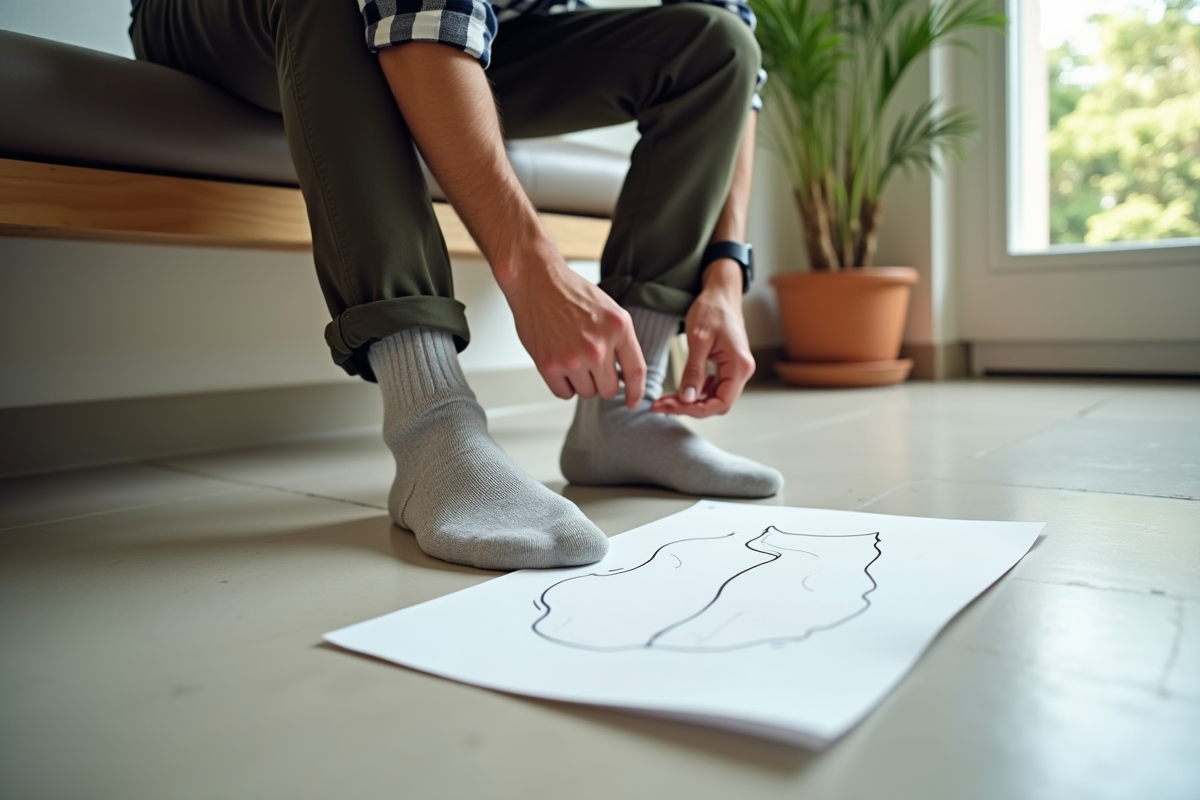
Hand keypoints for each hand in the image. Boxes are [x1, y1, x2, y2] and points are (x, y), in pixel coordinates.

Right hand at [498, 244, 646, 408]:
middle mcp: (598, 345)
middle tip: (590, 366)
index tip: (632, 402)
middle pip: (609, 390)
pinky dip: (562, 385)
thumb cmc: (570, 293)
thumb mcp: (609, 310)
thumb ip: (619, 341)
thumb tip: (625, 376)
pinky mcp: (550, 365)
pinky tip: (559, 364)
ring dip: (581, 382)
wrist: (536, 281)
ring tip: (571, 357)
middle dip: (602, 382)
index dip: (636, 392)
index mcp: (619, 327)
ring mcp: (573, 358)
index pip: (636, 371)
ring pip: (586, 393)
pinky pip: (564, 394)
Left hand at [651, 259, 754, 417]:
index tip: (670, 406)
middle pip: (717, 403)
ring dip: (692, 401)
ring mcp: (736, 369)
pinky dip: (698, 391)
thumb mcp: (699, 340)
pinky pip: (715, 387)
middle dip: (689, 407)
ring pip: (715, 397)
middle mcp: (742, 370)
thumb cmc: (713, 309)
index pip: (721, 403)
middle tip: (662, 405)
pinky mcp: (728, 366)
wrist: (721, 292)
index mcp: (739, 366)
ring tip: (667, 399)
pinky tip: (684, 389)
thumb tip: (687, 398)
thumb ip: (693, 371)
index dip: (695, 410)